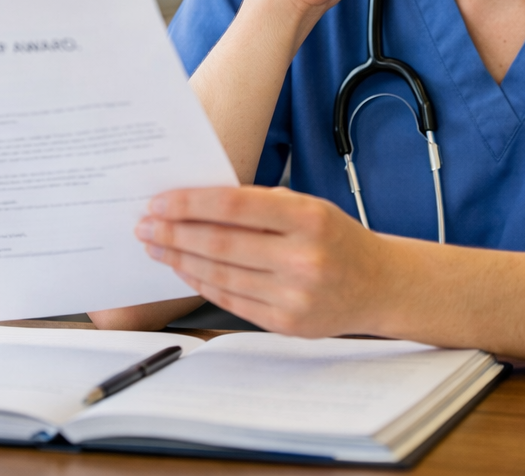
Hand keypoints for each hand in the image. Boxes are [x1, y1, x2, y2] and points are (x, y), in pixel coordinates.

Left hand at [135, 186, 396, 337]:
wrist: (379, 285)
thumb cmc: (337, 239)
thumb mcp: (309, 207)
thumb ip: (260, 205)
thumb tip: (197, 203)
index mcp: (308, 218)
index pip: (234, 206)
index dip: (190, 203)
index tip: (160, 201)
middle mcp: (302, 258)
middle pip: (220, 244)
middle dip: (174, 233)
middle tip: (145, 225)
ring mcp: (294, 295)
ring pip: (220, 275)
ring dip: (180, 259)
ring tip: (156, 246)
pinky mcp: (286, 323)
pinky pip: (231, 300)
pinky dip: (202, 283)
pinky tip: (184, 269)